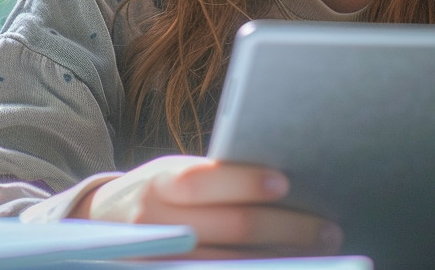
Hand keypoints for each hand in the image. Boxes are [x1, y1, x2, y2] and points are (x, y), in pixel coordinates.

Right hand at [71, 155, 342, 258]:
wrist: (105, 230)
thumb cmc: (161, 194)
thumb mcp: (173, 175)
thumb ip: (214, 180)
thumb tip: (285, 183)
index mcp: (160, 184)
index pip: (202, 181)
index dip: (243, 181)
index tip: (284, 182)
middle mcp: (157, 224)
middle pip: (231, 228)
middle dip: (287, 227)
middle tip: (329, 228)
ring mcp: (163, 261)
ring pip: (232, 265)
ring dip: (282, 258)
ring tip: (320, 252)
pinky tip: (284, 267)